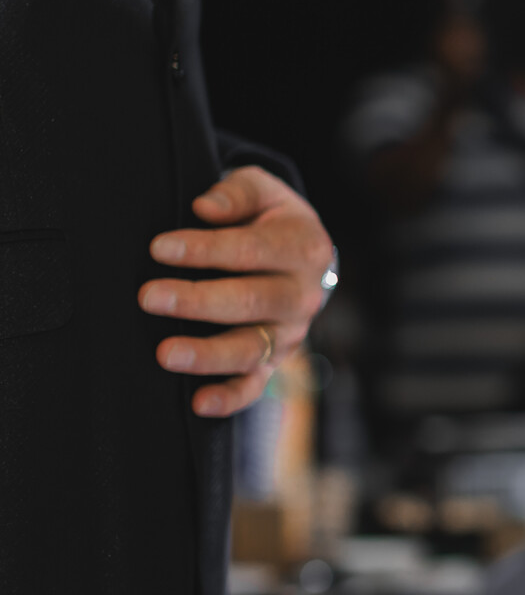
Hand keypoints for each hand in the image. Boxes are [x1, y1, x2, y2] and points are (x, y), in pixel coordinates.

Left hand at [141, 167, 334, 417]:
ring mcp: (291, 332)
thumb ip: (238, 192)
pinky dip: (230, 397)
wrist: (300, 255)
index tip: (159, 248)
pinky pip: (255, 385)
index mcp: (305, 247)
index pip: (253, 250)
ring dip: (208, 353)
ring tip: (165, 354)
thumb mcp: (263, 191)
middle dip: (197, 301)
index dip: (205, 250)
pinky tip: (198, 402)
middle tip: (149, 297)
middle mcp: (304, 294)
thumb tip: (206, 209)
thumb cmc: (269, 219)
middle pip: (252, 301)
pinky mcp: (275, 360)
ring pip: (252, 348)